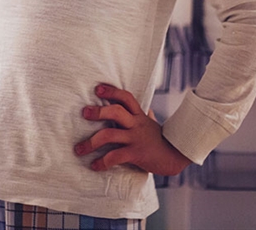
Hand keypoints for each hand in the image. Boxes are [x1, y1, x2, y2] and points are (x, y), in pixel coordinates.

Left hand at [73, 84, 191, 176]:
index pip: (126, 97)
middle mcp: (136, 124)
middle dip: (98, 111)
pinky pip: (115, 156)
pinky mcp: (136, 154)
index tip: (98, 89)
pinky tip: (94, 166)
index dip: (112, 91)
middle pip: (116, 111)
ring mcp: (136, 139)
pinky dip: (102, 162)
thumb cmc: (161, 141)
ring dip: (91, 142)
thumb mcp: (152, 125)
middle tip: (84, 113)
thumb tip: (149, 110)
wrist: (177, 157)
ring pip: (110, 135)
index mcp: (139, 116)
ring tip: (78, 149)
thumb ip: (146, 117)